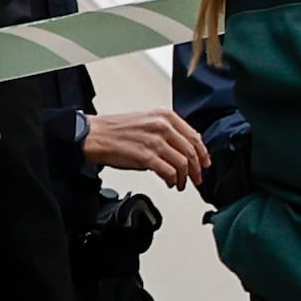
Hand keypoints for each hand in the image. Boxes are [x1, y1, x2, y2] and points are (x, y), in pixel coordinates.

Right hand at [79, 109, 205, 188]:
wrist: (95, 135)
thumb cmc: (118, 130)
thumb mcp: (148, 122)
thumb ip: (167, 132)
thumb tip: (182, 150)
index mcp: (165, 116)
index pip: (194, 136)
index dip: (202, 153)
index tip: (205, 163)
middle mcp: (162, 127)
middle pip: (191, 151)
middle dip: (197, 169)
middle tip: (197, 178)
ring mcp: (154, 141)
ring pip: (182, 163)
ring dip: (184, 177)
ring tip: (180, 184)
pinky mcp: (146, 156)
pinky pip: (169, 172)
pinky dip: (173, 180)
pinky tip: (170, 183)